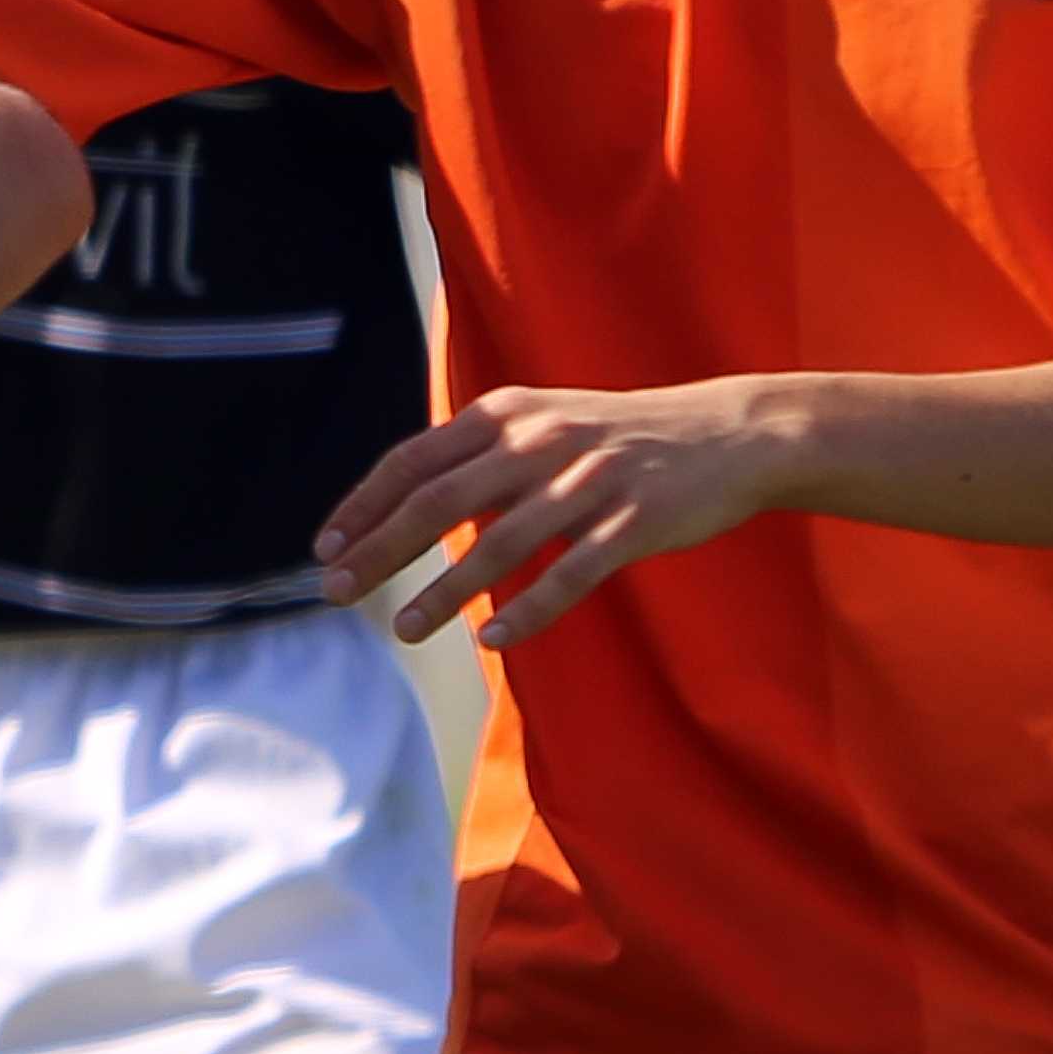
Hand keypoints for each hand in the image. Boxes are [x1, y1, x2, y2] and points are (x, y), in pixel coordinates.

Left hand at [316, 381, 795, 648]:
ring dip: (445, 592)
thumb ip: (479, 455)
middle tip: (338, 592)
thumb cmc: (618, 437)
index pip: (413, 460)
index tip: (325, 548)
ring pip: (499, 544)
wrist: (728, 433)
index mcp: (507, 414)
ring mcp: (587, 481)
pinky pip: (570, 573)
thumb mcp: (542, 423)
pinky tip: (494, 639)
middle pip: (438, 501)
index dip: (363, 506)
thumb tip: (404, 502)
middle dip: (380, 551)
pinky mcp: (633, 521)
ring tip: (405, 630)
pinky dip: (529, 608)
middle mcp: (538, 442)